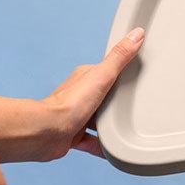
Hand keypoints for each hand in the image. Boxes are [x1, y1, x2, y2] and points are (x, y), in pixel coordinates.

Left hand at [0, 28, 144, 163]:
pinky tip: (114, 149)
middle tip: (136, 105)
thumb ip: (120, 57)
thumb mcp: (102, 76)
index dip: (121, 73)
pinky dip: (103, 147)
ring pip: (98, 120)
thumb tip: (136, 34)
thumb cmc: (70, 104)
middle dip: (118, 102)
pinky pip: (93, 143)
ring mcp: (77, 117)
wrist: (48, 132)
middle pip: (104, 97)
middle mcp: (80, 96)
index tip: (137, 75)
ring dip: (110, 125)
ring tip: (127, 128)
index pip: (106, 71)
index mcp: (85, 78)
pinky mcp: (74, 136)